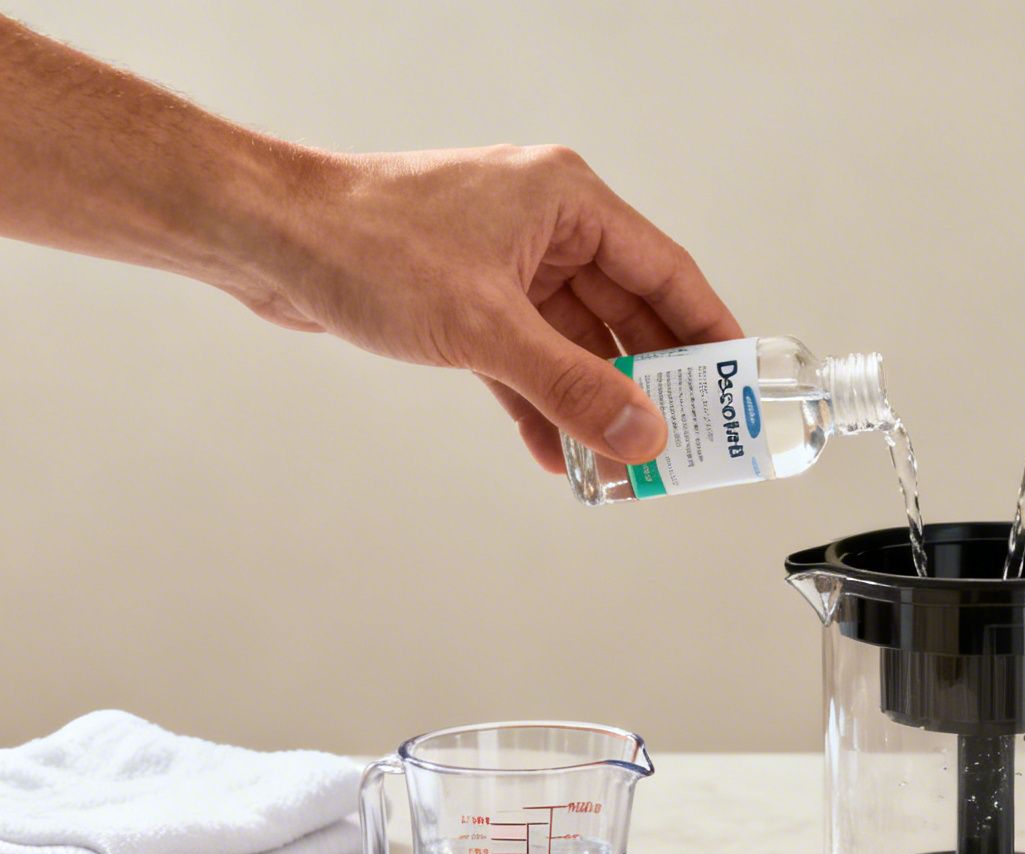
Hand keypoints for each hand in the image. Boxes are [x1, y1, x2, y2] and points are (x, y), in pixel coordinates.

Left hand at [249, 145, 739, 471]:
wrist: (266, 236)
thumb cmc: (364, 243)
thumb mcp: (485, 328)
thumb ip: (571, 387)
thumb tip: (640, 434)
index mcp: (567, 201)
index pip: (666, 272)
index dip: (709, 332)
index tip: (739, 382)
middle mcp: (545, 227)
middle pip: (627, 313)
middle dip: (653, 382)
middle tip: (687, 436)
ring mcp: (506, 265)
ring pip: (577, 343)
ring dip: (596, 402)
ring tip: (626, 461)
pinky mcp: (468, 300)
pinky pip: (528, 359)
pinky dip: (544, 402)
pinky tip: (560, 452)